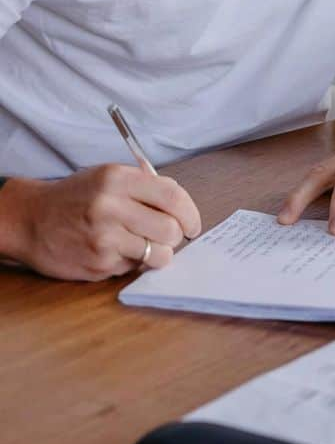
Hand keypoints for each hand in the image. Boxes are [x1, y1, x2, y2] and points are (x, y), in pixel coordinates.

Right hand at [0, 165, 201, 280]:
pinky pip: (133, 267)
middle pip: (170, 229)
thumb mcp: (109, 176)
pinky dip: (132, 261)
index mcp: (118, 180)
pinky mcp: (97, 264)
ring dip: (159, 253)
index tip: (193, 224)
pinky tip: (116, 250)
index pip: (172, 197)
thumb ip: (146, 185)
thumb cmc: (76, 196)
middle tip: (171, 236)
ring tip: (145, 245)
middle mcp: (111, 208)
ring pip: (158, 254)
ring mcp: (103, 239)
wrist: (31, 219)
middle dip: (177, 236)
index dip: (191, 213)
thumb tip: (181, 203)